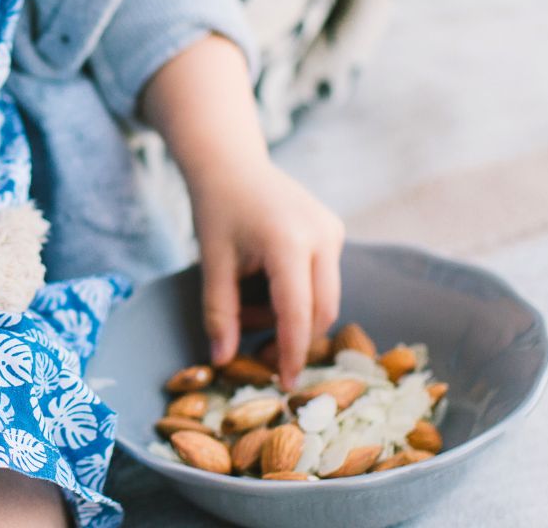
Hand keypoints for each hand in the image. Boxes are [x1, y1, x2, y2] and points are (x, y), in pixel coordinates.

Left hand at [189, 158, 344, 390]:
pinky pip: (323, 279)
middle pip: (320, 311)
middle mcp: (321, 235)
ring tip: (248, 300)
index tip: (284, 383)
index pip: (297, 312)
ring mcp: (333, 231)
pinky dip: (298, 293)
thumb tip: (222, 361)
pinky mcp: (335, 231)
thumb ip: (218, 314)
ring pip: (324, 298)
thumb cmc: (217, 210)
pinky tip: (265, 282)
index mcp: (288, 242)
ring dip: (291, 314)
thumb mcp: (212, 263)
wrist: (231, 164)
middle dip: (292, 337)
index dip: (291, 352)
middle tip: (257, 348)